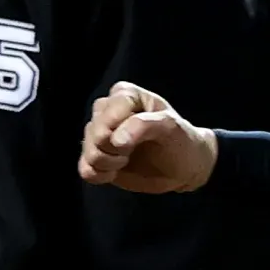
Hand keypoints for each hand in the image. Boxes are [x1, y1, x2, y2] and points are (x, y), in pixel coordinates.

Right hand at [78, 82, 217, 193]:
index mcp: (125, 95)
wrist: (185, 168)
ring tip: (127, 159)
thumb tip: (114, 140)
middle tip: (134, 149)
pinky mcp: (97, 158)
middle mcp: (107, 111)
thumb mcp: (170, 127)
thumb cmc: (181, 140)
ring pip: (89, 150)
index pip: (110, 109)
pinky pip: (84, 168)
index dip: (124, 127)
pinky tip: (115, 172)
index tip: (145, 135)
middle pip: (95, 131)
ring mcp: (99, 135)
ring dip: (110, 162)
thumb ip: (143, 125)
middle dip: (115, 147)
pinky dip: (100, 175)